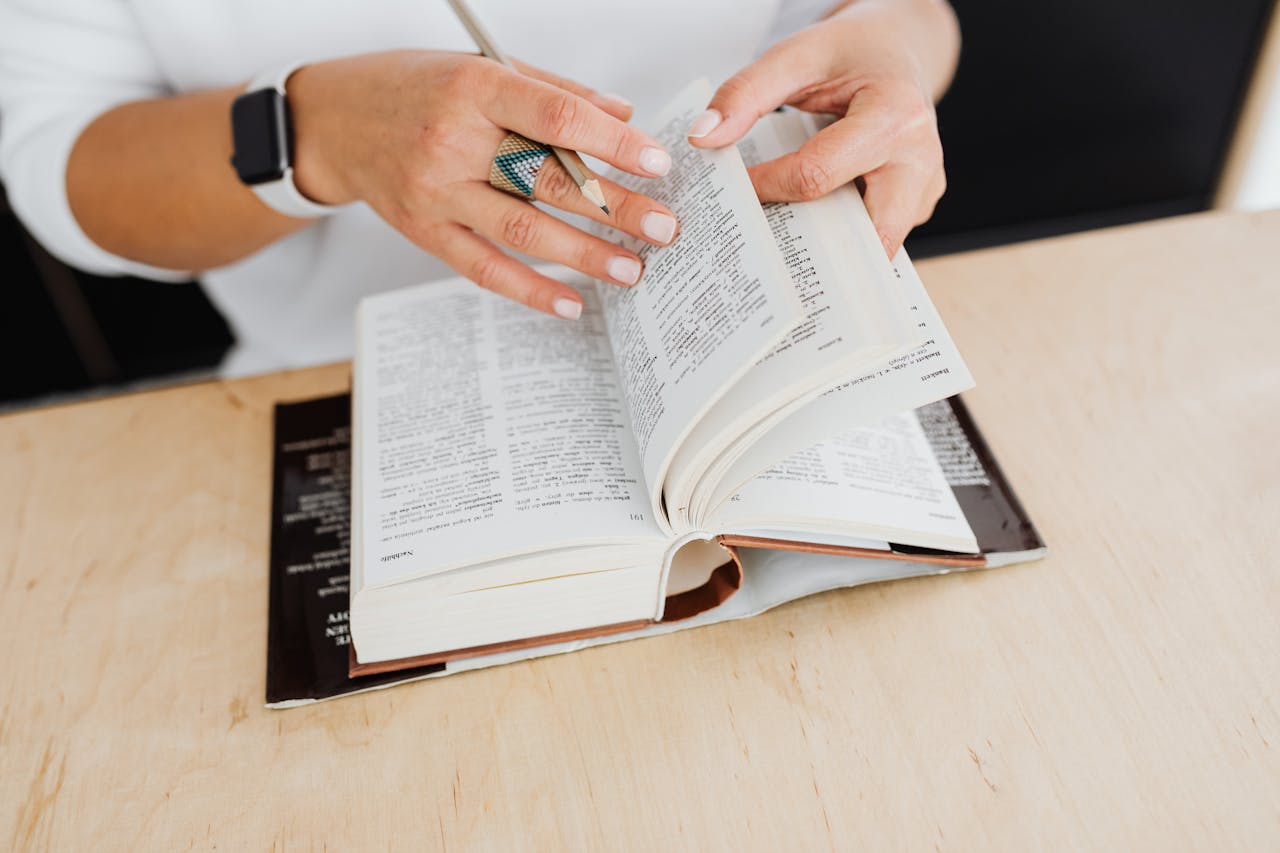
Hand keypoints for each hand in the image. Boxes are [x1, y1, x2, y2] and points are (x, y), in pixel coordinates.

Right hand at [289, 51, 680, 317]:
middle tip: (663, 227)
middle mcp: (452, 140)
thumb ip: (552, 89)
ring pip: (521, 231)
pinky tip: (570, 302)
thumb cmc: (411, 86)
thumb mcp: (478, 66)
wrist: (331, 120)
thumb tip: (621, 115)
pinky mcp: (423, 231)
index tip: (656, 163)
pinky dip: (529, 290)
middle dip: (614, 207)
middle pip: (548, 180)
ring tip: (631, 267)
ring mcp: (435, 192)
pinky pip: (483, 268)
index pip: (556, 116)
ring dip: (583, 254)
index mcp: (473, 88)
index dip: (612, 143)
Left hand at [688, 0, 959, 256]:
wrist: (898, 48)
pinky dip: (842, 237)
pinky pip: (876, 236)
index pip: (817, 175)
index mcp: (896, 116)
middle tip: (764, 246)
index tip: (735, 187)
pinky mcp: (918, 203)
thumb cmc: (852, 52)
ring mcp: (925, 187)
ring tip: (786, 240)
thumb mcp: (796, 55)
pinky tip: (813, 223)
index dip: (766, 187)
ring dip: (830, 252)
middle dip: (814, 250)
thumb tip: (703, 138)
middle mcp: (920, 159)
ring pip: (875, 247)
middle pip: (864, 234)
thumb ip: (746, 93)